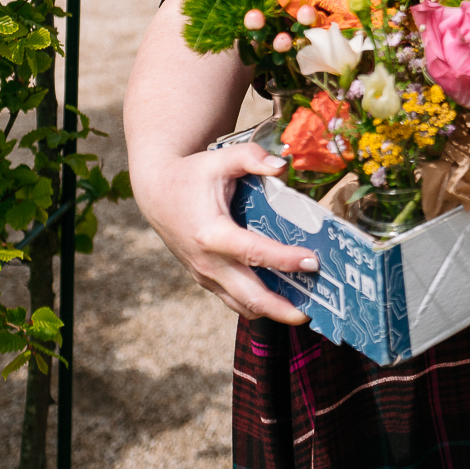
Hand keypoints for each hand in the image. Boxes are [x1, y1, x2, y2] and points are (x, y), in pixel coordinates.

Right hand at [133, 139, 317, 324]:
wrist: (156, 194)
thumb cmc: (190, 176)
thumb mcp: (220, 159)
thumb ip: (250, 157)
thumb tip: (282, 166)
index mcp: (212, 233)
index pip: (254, 253)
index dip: (284, 260)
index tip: (312, 262)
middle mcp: (208, 261)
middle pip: (249, 297)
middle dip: (281, 309)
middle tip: (311, 312)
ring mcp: (205, 274)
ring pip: (242, 305)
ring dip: (271, 311)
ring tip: (302, 309)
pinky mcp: (205, 279)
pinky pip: (233, 299)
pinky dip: (256, 303)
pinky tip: (279, 297)